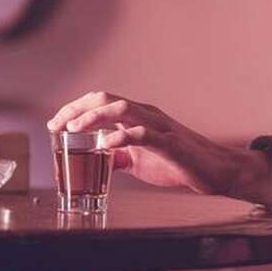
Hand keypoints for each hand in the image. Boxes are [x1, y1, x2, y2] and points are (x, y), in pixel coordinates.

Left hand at [47, 92, 271, 205]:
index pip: (101, 102)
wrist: (217, 171)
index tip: (54, 124)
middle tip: (56, 124)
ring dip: (93, 118)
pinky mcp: (170, 144)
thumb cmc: (180, 163)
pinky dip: (120, 137)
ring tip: (73, 130)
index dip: (75, 109)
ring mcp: (159, 127)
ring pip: (121, 109)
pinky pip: (142, 134)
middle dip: (76, 109)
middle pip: (105, 99)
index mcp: (139, 116)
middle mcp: (147, 114)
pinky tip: (105, 146)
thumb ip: (119, 156)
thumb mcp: (141, 161)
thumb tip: (97, 158)